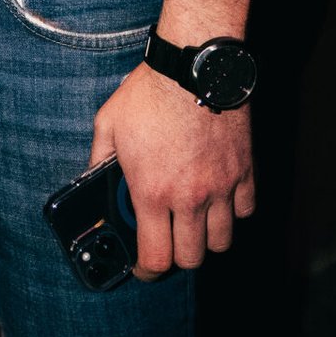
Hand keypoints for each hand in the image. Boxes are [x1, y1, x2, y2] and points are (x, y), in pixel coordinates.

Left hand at [89, 62, 253, 279]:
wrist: (193, 64)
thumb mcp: (108, 124)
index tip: (142, 267)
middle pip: (192, 258)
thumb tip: (89, 180)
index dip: (146, 271)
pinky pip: (246, 210)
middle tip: (167, 242)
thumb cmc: (149, 93)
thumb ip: (98, 159)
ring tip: (193, 221)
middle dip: (176, 256)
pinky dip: (234, 211)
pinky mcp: (244, 171)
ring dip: (206, 238)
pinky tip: (218, 197)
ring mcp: (221, 186)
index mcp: (152, 192)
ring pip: (222, 241)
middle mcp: (190, 197)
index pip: (156, 258)